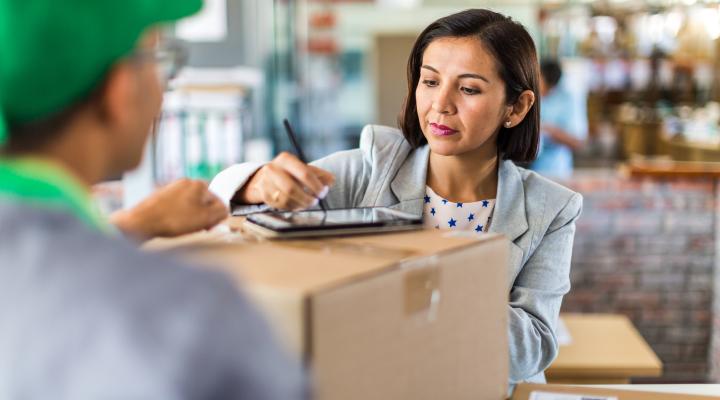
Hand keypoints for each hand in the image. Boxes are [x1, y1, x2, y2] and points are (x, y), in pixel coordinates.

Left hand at [111, 178, 227, 240]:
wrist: (142, 222)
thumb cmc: (175, 220)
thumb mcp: (206, 218)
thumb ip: (221, 211)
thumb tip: (224, 208)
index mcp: (199, 184)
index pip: (217, 199)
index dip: (216, 215)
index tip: (209, 226)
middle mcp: (185, 182)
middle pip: (203, 201)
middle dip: (203, 215)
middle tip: (197, 228)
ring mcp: (171, 188)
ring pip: (189, 204)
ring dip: (191, 216)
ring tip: (183, 227)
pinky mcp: (160, 196)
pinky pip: (176, 206)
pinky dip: (178, 215)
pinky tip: (172, 224)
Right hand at [238, 152, 334, 209]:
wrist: (266, 177)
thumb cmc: (291, 173)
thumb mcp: (305, 169)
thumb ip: (320, 175)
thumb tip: (331, 181)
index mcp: (286, 159)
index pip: (304, 173)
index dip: (316, 185)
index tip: (323, 192)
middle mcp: (273, 169)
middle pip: (291, 188)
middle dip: (306, 198)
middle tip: (315, 201)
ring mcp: (265, 182)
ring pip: (285, 198)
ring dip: (300, 204)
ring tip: (308, 204)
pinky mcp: (264, 194)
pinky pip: (280, 205)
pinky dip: (292, 207)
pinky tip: (298, 205)